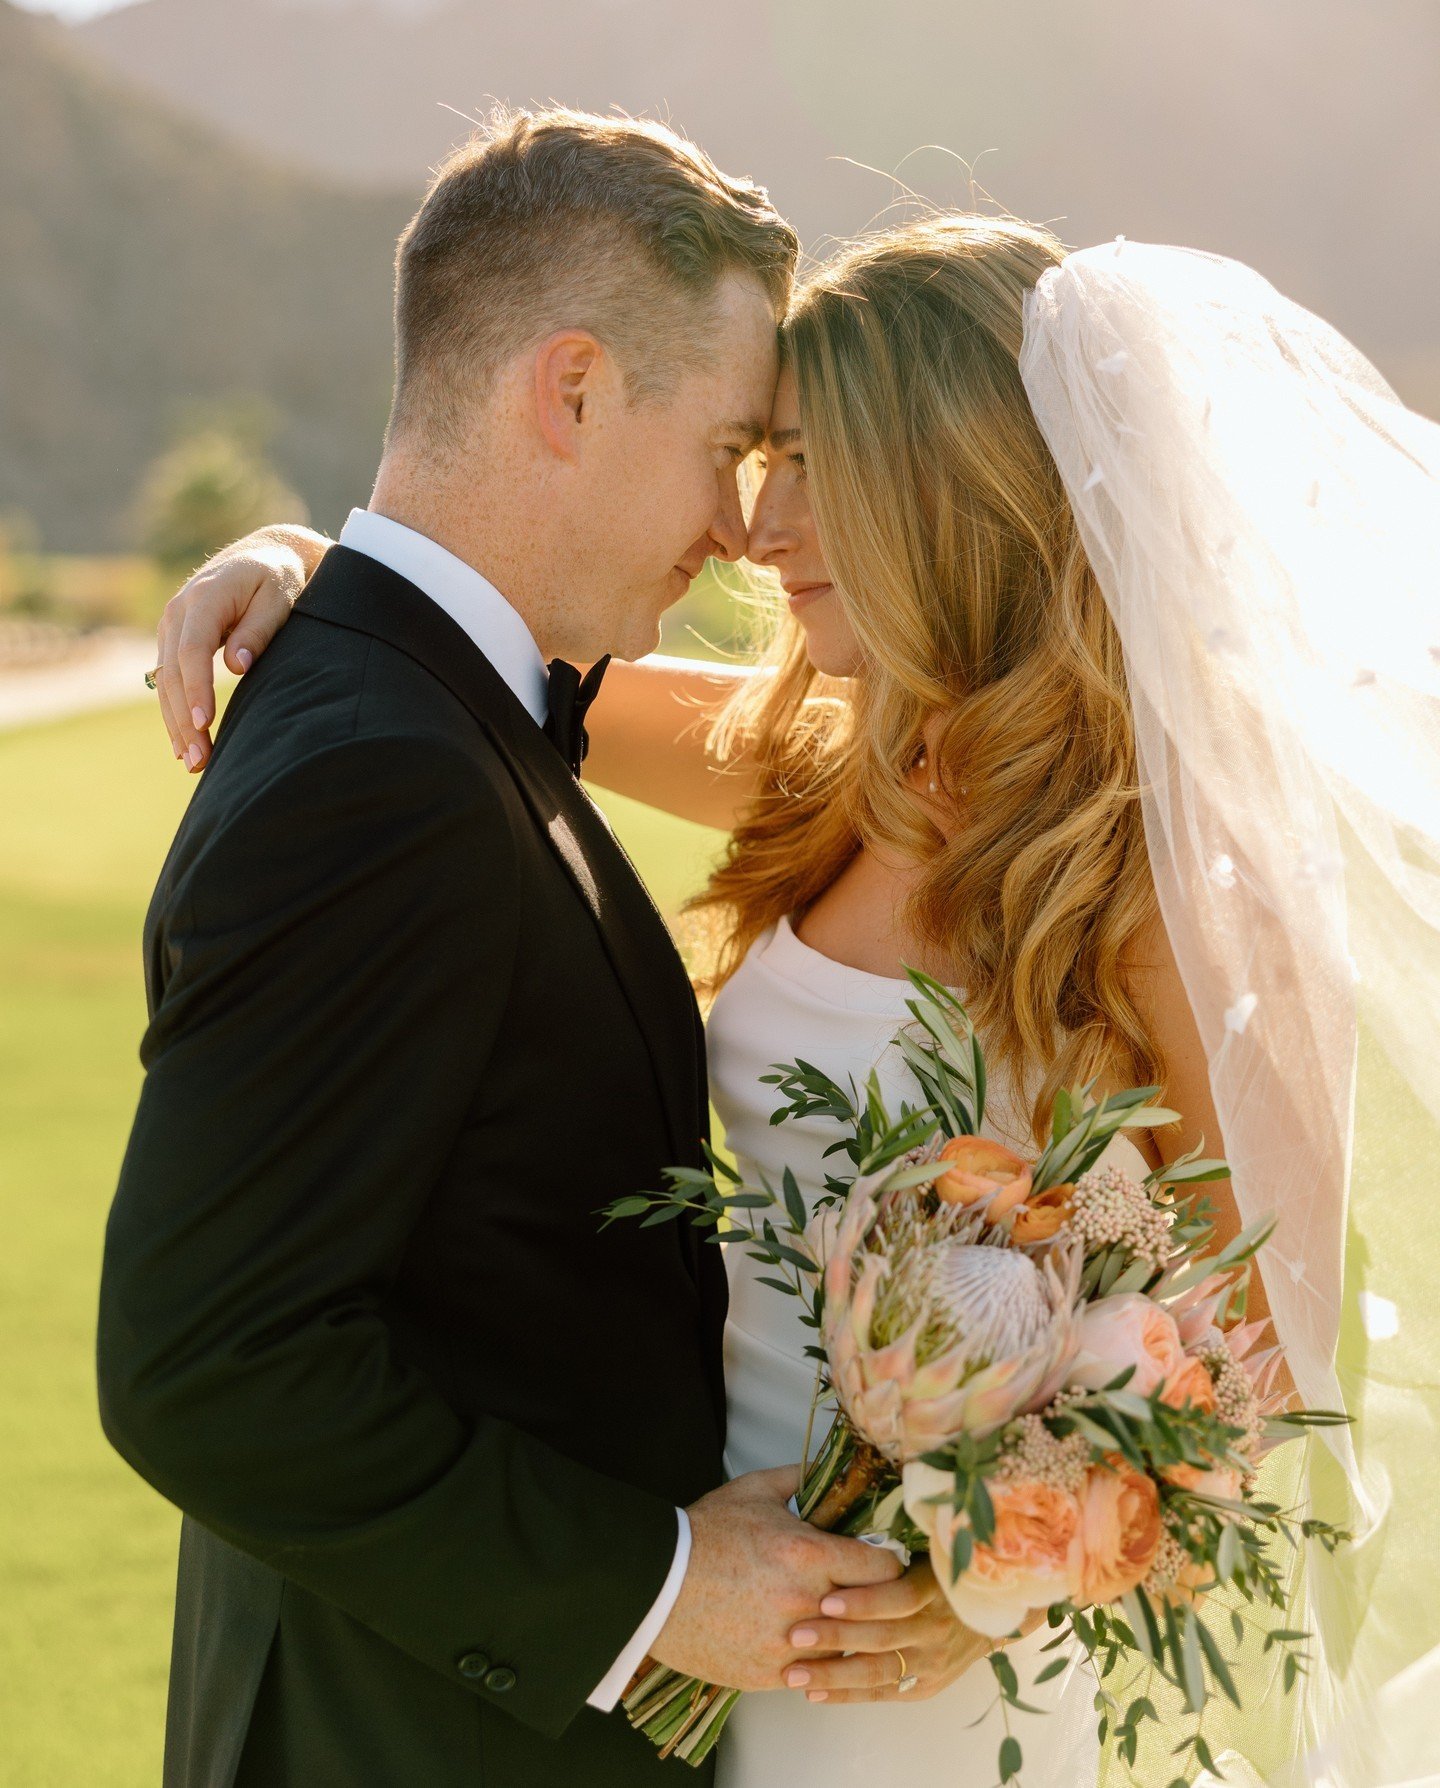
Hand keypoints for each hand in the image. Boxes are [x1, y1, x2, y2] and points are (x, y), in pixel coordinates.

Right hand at [155, 526, 327, 771]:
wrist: (262, 555)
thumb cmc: (277, 578)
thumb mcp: (279, 596)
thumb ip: (259, 629)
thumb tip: (237, 666)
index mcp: (205, 597)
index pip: (192, 650)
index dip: (196, 688)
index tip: (203, 722)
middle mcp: (179, 612)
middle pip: (172, 672)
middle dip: (183, 719)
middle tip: (200, 759)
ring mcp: (171, 626)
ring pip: (164, 681)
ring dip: (175, 723)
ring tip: (192, 762)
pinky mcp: (173, 639)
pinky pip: (167, 680)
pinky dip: (173, 711)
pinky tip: (183, 743)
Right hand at [649, 1466, 903, 1692]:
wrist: (655, 1583)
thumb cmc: (705, 1533)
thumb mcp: (754, 1491)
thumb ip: (800, 1478)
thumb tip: (831, 1466)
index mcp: (809, 1555)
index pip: (884, 1568)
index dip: (887, 1563)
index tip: (882, 1561)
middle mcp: (807, 1604)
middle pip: (874, 1612)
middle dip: (874, 1601)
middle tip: (869, 1594)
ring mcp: (789, 1646)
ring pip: (845, 1649)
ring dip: (844, 1636)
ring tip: (837, 1622)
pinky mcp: (769, 1675)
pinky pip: (812, 1675)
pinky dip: (812, 1660)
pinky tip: (804, 1643)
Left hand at [778, 1557, 1045, 1703]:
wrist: (992, 1612)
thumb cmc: (943, 1565)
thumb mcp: (931, 1543)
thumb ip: (897, 1533)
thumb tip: (844, 1495)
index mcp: (937, 1586)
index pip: (900, 1597)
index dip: (864, 1601)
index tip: (824, 1597)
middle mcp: (937, 1627)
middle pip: (882, 1637)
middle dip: (835, 1637)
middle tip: (793, 1634)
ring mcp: (932, 1661)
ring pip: (878, 1672)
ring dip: (832, 1674)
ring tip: (792, 1674)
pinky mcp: (926, 1687)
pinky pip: (882, 1693)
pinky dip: (847, 1695)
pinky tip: (814, 1693)